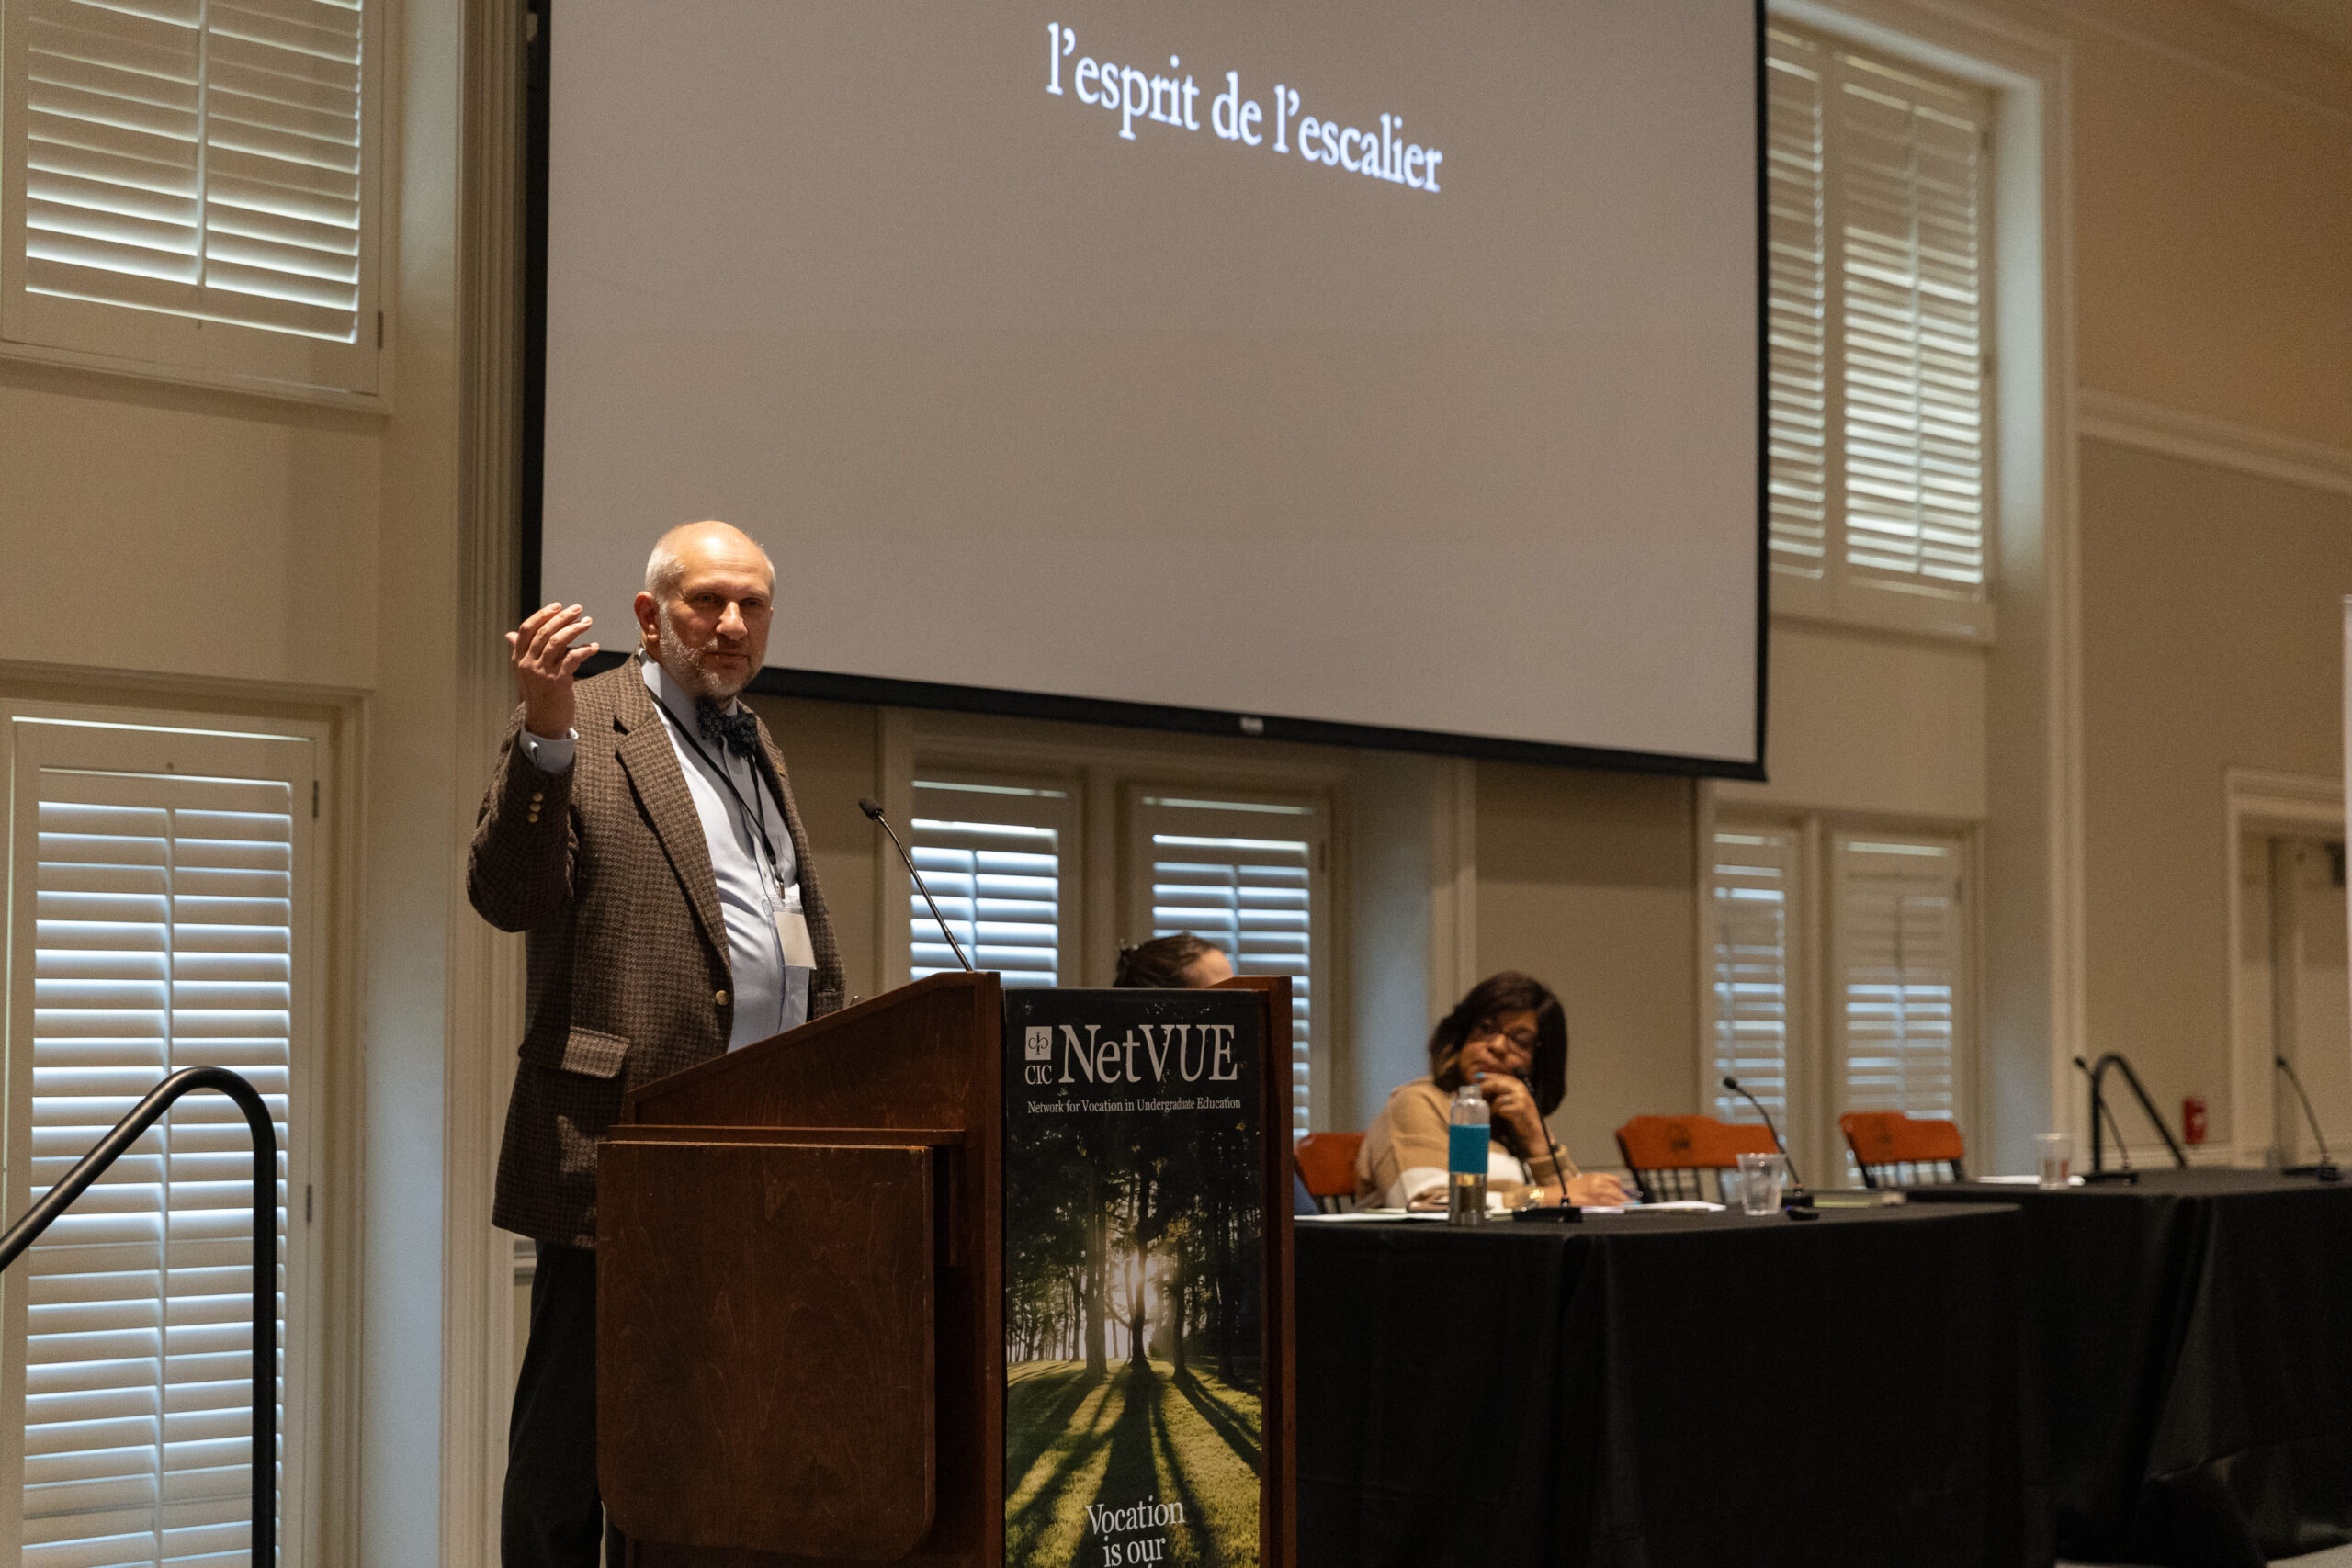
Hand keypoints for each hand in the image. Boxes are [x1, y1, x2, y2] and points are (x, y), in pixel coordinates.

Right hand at [508, 602, 597, 738]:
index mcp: (518, 659)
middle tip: (578, 609)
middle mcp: (527, 663)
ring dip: (575, 629)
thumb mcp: (526, 673)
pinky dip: (585, 649)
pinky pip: (572, 657)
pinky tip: (594, 646)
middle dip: (563, 617)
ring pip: (557, 641)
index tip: (558, 606)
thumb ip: (521, 652)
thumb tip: (510, 634)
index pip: (526, 629)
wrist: (545, 723)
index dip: (542, 614)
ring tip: (588, 622)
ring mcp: (541, 672)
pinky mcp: (557, 681)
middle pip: (544, 631)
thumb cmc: (539, 694)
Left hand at [1474, 1071, 1547, 1148]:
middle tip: (1475, 1093)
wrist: (1534, 1136)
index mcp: (1518, 1086)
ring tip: (1490, 1114)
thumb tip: (1480, 1090)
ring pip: (1499, 1099)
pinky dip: (1498, 1114)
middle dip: (1484, 1088)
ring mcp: (1522, 1099)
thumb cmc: (1519, 1121)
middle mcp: (1521, 1090)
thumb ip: (1498, 1096)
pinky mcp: (1521, 1110)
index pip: (1501, 1077)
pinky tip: (1498, 1118)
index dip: (1488, 1076)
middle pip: (1497, 1084)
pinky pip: (1502, 1109)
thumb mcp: (1509, 1104)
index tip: (1476, 1077)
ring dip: (1491, 1107)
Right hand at [1564, 1171, 1628, 1207]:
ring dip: (1620, 1202)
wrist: (1561, 1193)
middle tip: (1628, 1200)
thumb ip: (1599, 1183)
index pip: (1614, 1180)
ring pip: (1613, 1198)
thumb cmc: (1571, 1187)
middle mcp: (1597, 1183)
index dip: (1620, 1186)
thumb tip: (1611, 1189)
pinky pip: (1607, 1204)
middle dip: (1623, 1196)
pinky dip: (1614, 1206)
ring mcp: (1595, 1193)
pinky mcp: (1592, 1202)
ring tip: (1625, 1205)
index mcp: (1596, 1176)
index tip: (1623, 1190)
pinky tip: (1617, 1208)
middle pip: (1615, 1190)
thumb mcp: (1586, 1179)